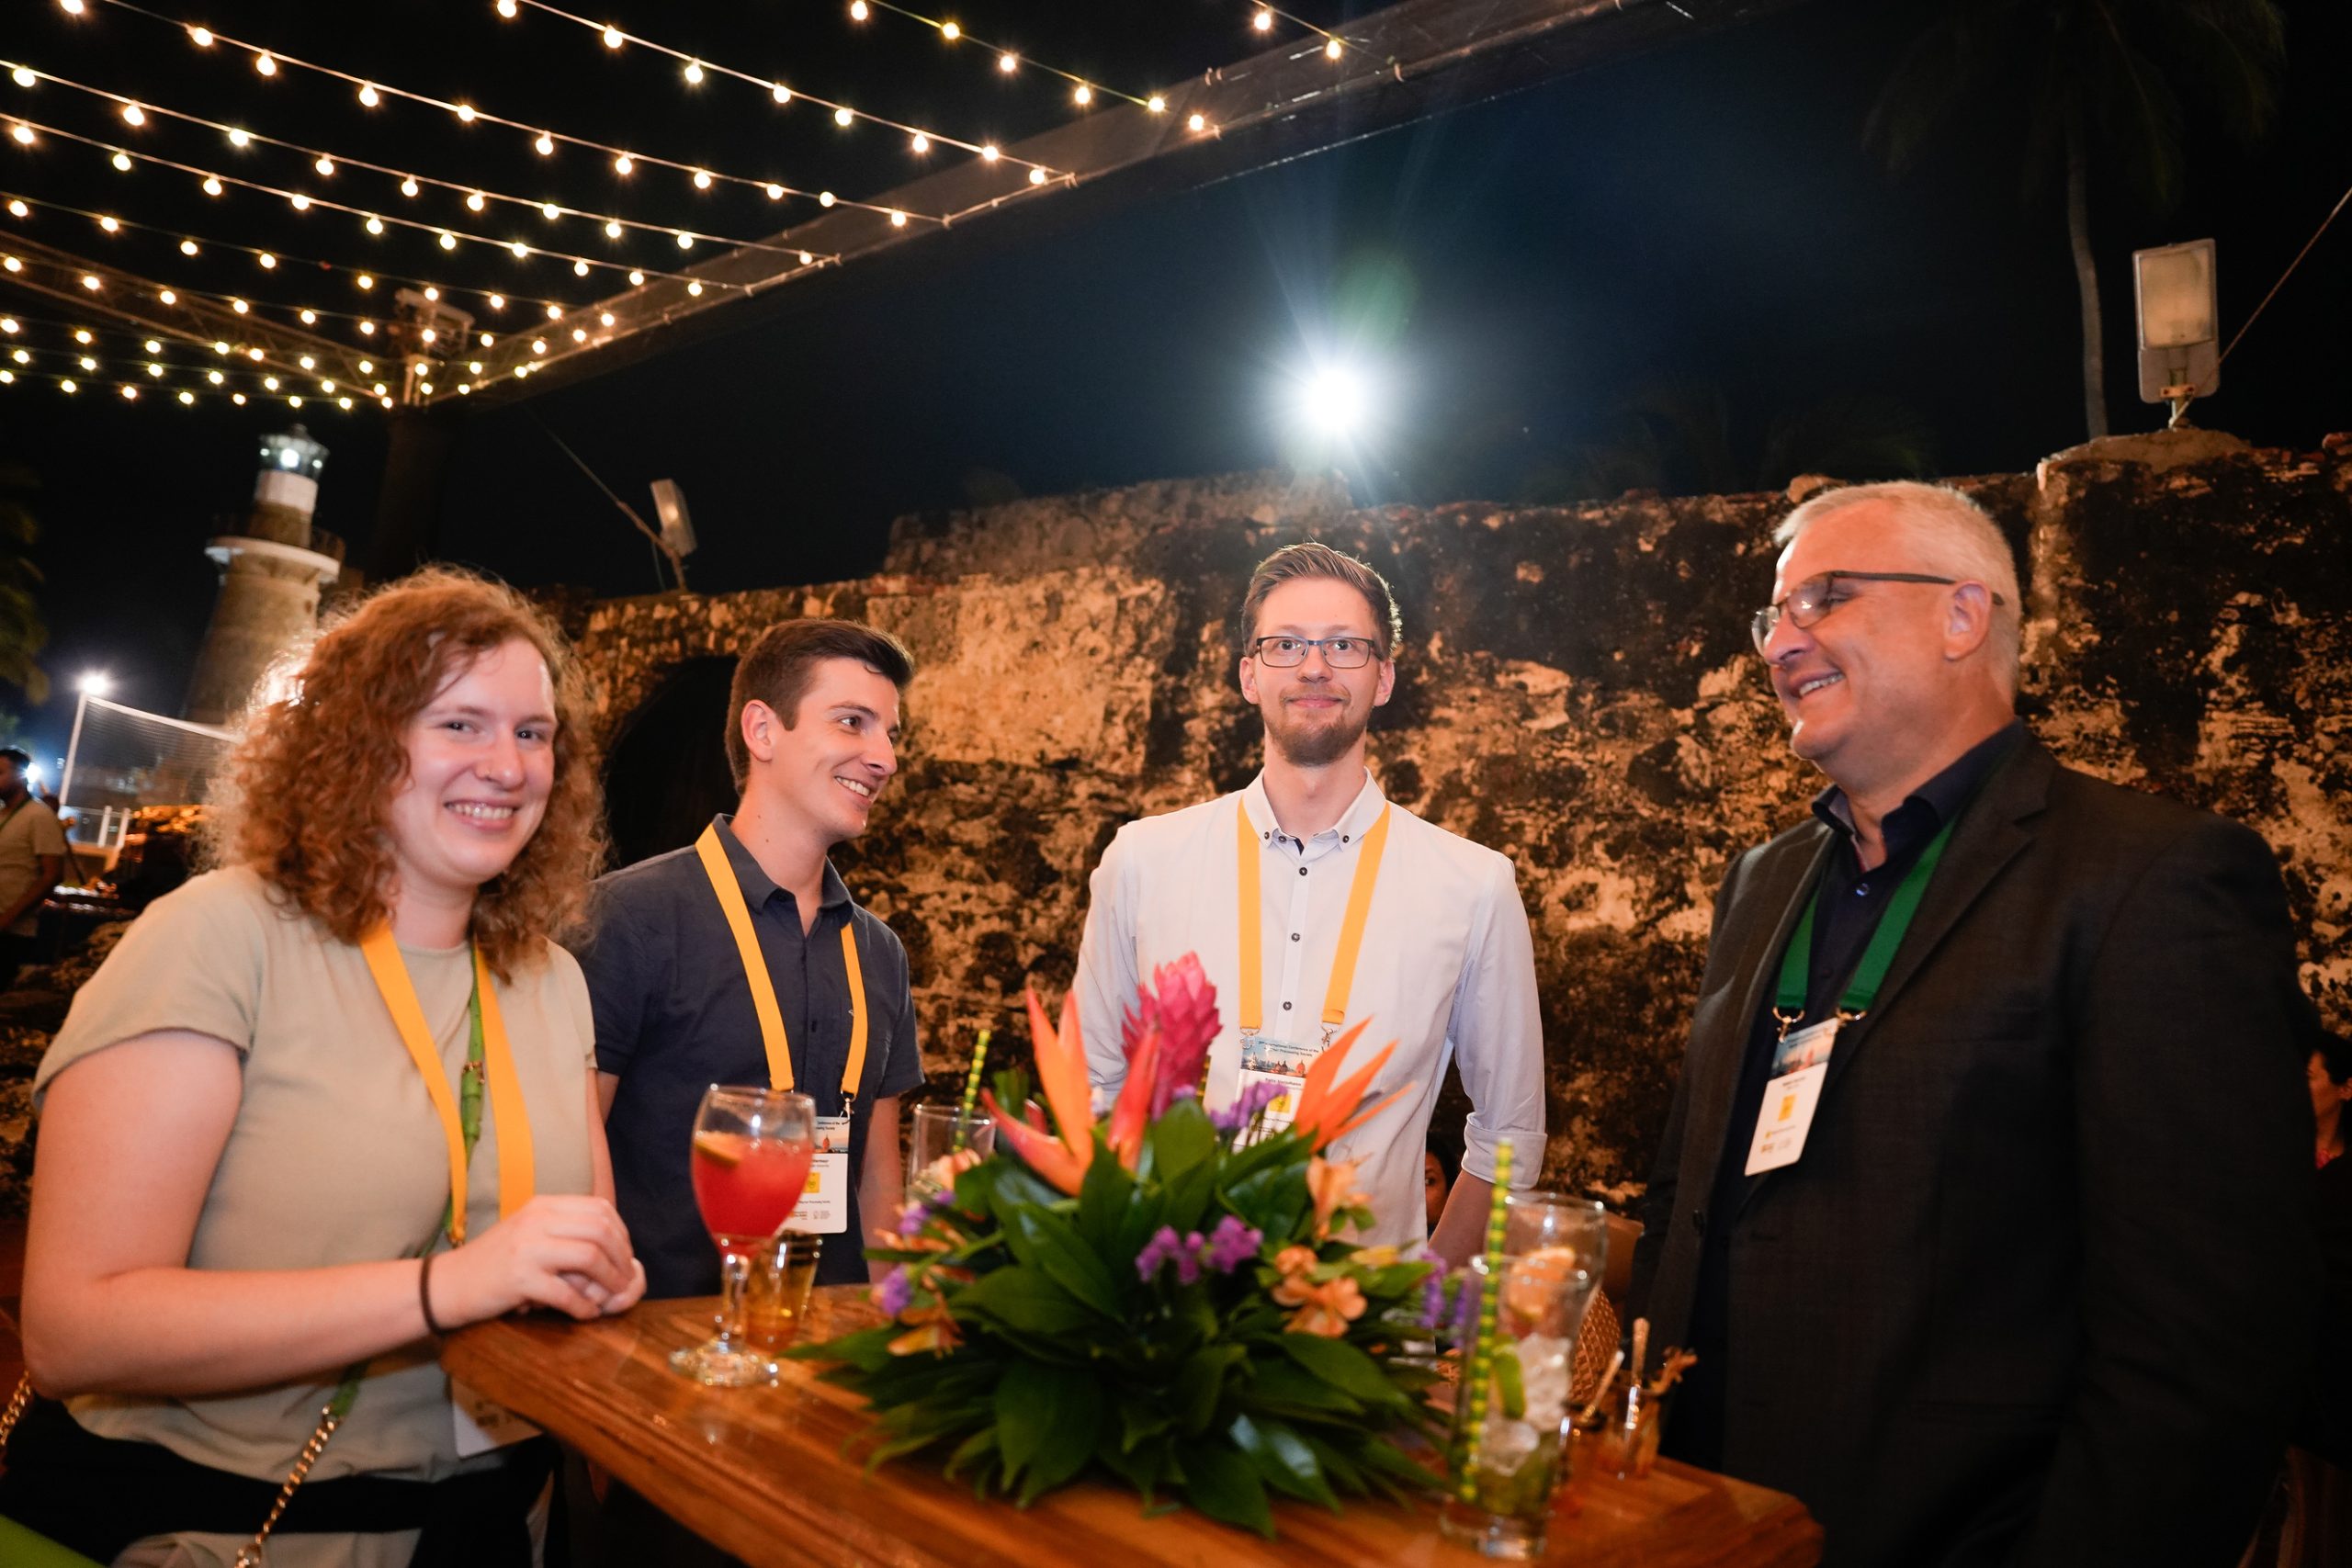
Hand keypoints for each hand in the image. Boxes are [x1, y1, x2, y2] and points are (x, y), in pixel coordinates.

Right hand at [432, 1195, 641, 1325]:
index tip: (625, 1256)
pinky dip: (583, 1306)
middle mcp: (537, 1220)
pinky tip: (586, 1314)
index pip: (600, 1208)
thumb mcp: (530, 1232)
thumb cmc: (495, 1262)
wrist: (448, 1284)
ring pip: (590, 1256)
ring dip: (610, 1281)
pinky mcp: (518, 1279)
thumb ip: (565, 1232)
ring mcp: (527, 1248)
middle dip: (622, 1258)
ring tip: (614, 1297)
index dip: (622, 1233)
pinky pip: (566, 1292)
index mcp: (543, 1205)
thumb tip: (615, 1246)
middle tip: (626, 1280)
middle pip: (601, 1230)